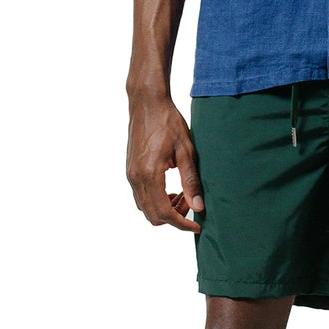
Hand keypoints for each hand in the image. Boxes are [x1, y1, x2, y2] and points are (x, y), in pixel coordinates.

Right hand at [126, 94, 203, 232]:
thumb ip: (190, 181)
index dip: (181, 223)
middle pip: (152, 215)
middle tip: (191, 204)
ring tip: (182, 195)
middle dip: (174, 217)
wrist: (147, 103)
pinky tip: (170, 189)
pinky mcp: (130, 170)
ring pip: (145, 208)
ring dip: (164, 209)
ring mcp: (130, 175)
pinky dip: (155, 200)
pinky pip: (140, 196)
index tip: (197, 225)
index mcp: (149, 174)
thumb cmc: (168, 123)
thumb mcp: (186, 151)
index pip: (164, 212)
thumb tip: (198, 206)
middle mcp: (135, 178)